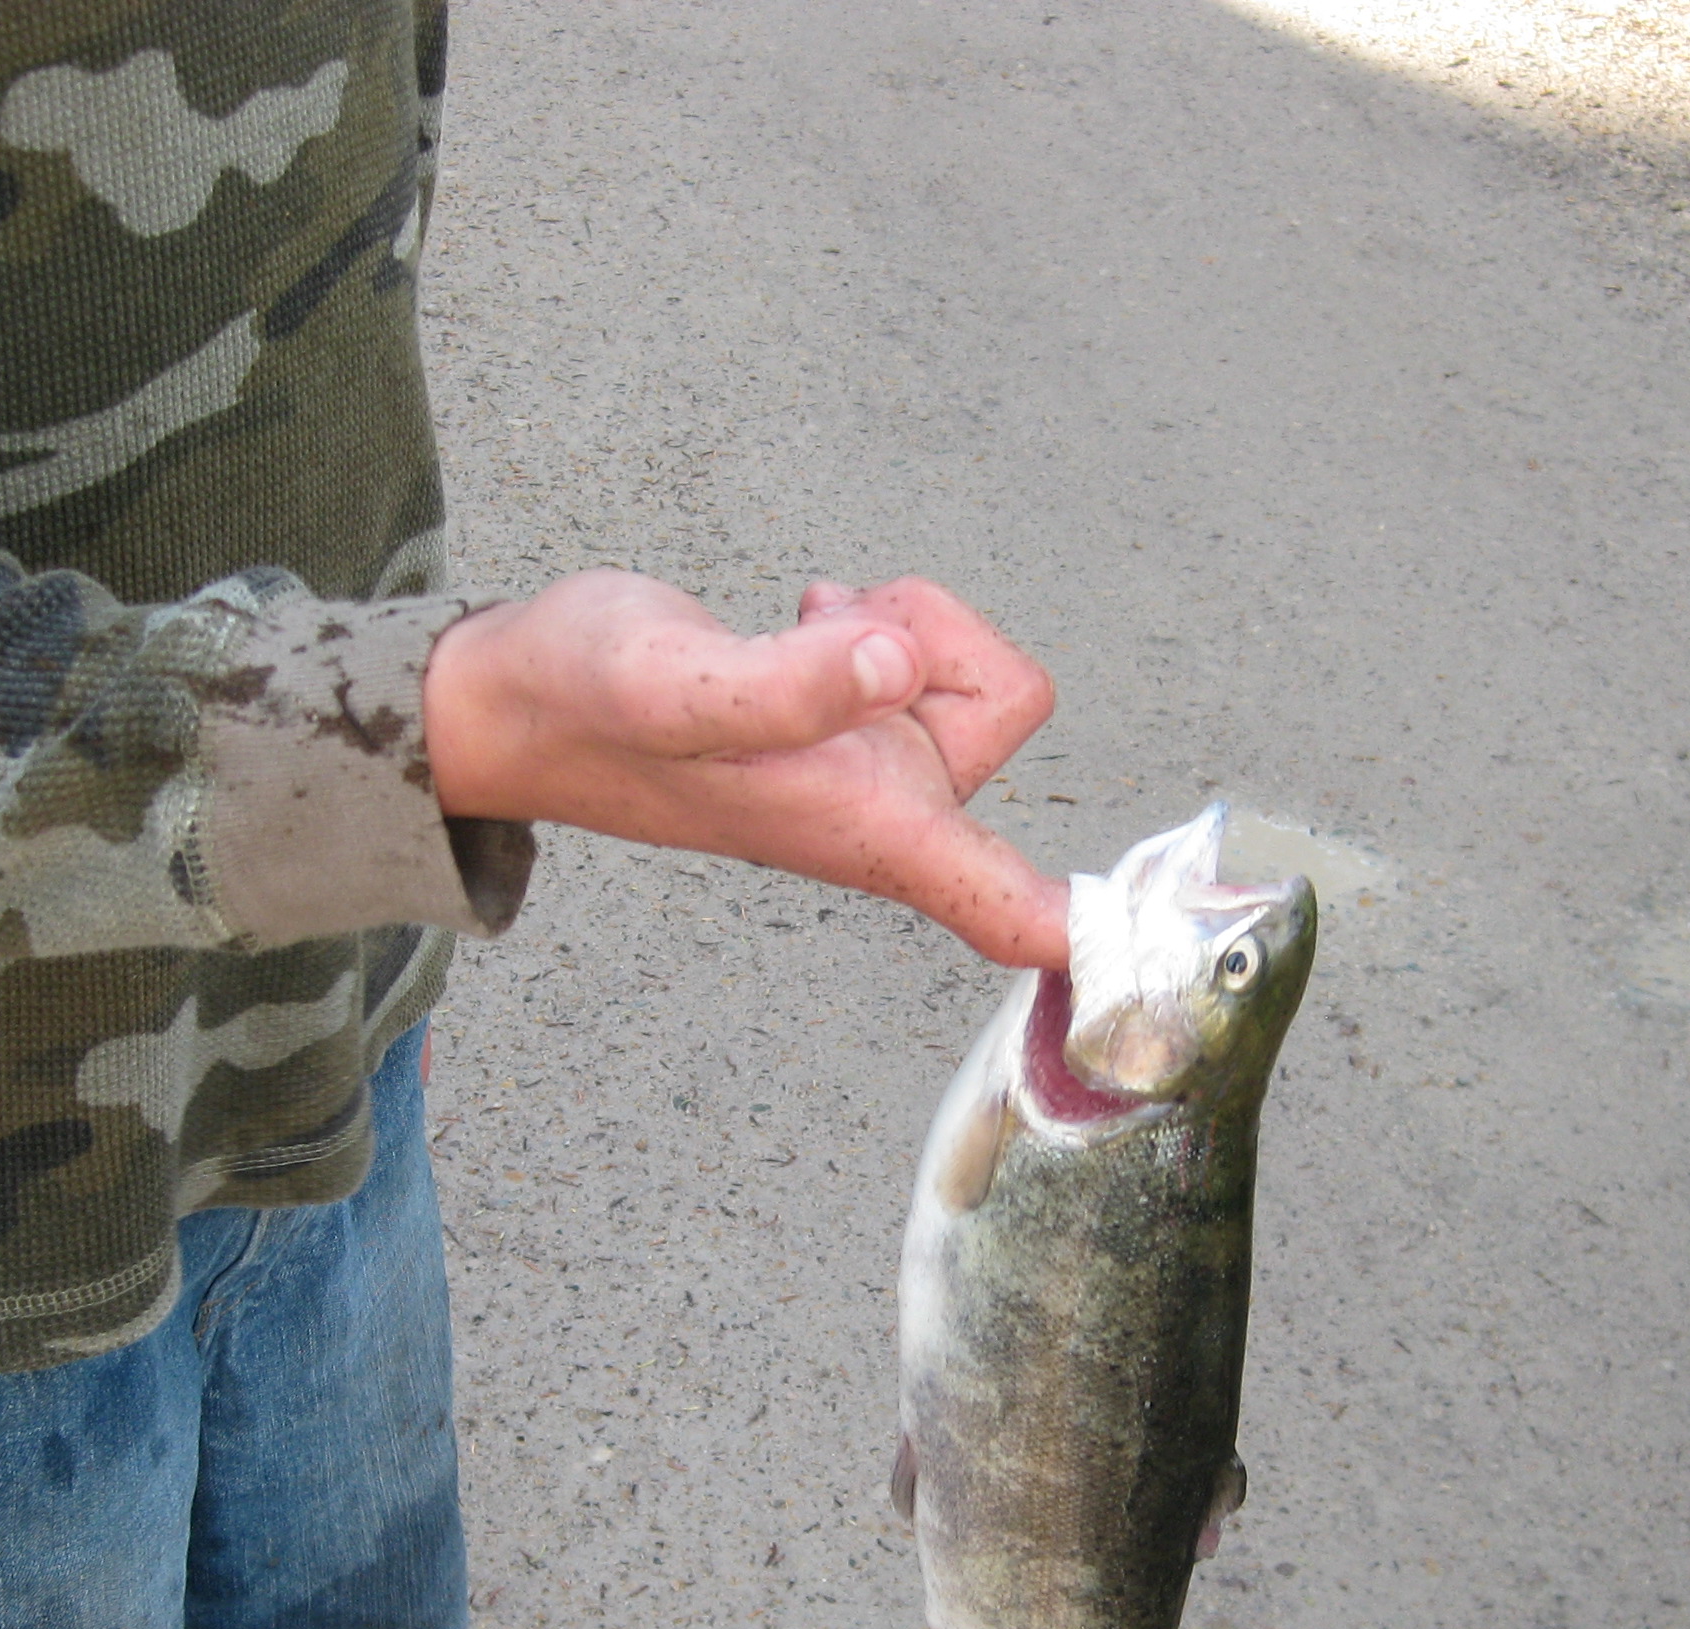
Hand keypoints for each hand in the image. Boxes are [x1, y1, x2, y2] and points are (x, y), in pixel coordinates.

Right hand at [422, 570, 1064, 967]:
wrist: (521, 695)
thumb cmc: (585, 704)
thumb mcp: (668, 685)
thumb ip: (780, 683)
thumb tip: (888, 659)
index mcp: (867, 829)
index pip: (1010, 911)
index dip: (1097, 935)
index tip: (1168, 953)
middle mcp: (889, 807)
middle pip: (1008, 703)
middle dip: (929, 634)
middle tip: (822, 630)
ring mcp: (874, 762)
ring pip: (960, 663)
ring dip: (891, 617)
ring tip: (797, 627)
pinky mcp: (855, 713)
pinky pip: (919, 644)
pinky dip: (867, 614)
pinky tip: (800, 621)